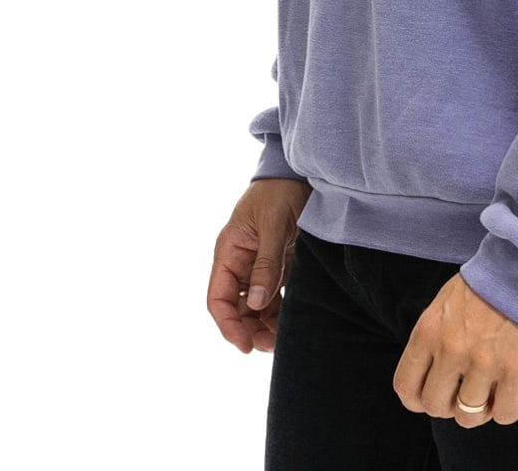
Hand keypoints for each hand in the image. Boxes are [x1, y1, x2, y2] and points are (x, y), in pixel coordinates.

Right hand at [207, 177, 311, 353]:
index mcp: (229, 251)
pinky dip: (279, 310)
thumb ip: (266, 263)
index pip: (219, 298)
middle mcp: (240, 261)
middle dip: (249, 329)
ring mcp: (259, 263)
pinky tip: (290, 320)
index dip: (228, 325)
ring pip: (256, 305)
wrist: (298, 171)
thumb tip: (258, 303)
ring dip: (265, 324)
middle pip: (237, 307)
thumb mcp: (273, 225)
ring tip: (282, 338)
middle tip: (271, 345)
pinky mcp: (279, 262)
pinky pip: (274, 294)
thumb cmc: (280, 192)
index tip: (245, 346)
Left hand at [392, 271, 517, 427]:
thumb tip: (429, 377)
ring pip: (468, 417)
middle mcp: (451, 349)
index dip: (418, 400)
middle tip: (465, 392)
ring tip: (490, 391)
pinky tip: (511, 390)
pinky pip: (504, 415)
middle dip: (449, 406)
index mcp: (429, 330)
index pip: (406, 386)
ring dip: (479, 409)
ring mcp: (483, 362)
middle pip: (435, 406)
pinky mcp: (516, 370)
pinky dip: (506, 409)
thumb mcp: (446, 303)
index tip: (434, 395)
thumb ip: (434, 339)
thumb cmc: (488, 284)